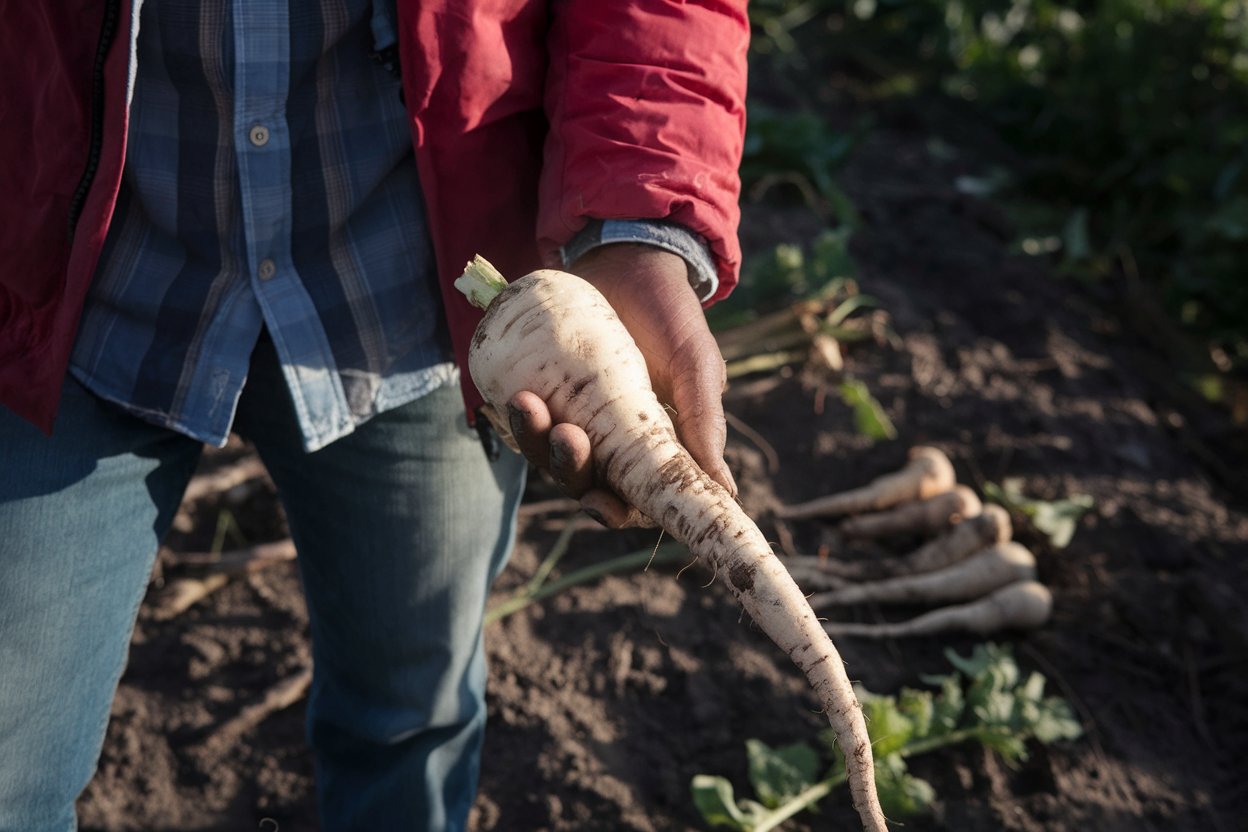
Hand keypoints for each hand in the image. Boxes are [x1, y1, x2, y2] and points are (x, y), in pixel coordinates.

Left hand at [507, 243, 735, 526]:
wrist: (628, 259)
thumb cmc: (672, 316)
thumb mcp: (695, 365)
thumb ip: (703, 423)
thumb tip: (726, 494)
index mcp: (652, 446)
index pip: (632, 499)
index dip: (616, 511)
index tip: (605, 503)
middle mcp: (609, 438)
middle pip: (582, 481)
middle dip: (569, 469)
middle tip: (567, 434)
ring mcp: (572, 414)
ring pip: (546, 453)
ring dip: (535, 440)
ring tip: (528, 403)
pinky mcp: (542, 387)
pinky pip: (521, 419)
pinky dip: (514, 416)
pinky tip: (511, 398)